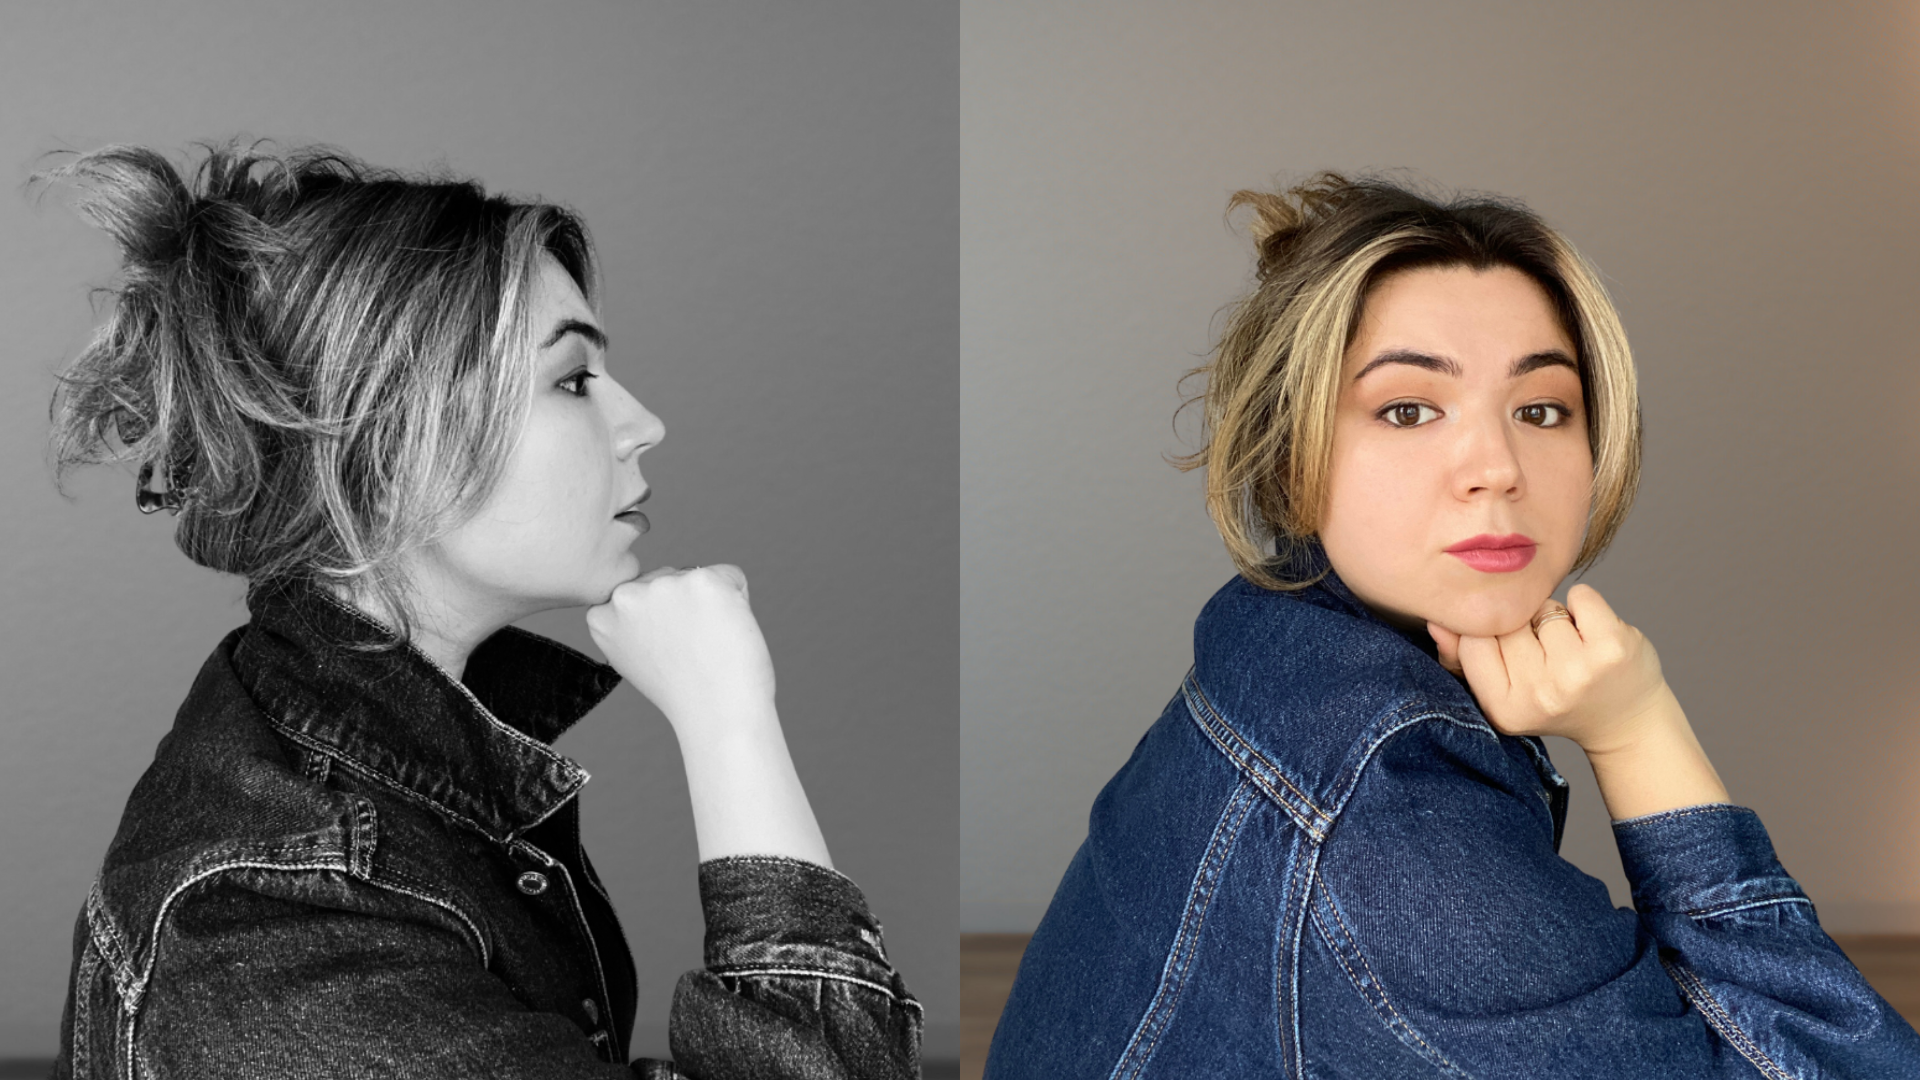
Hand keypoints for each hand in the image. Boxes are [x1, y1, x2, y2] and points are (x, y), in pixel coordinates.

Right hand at [586, 564, 774, 731]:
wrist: (717, 714)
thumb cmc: (684, 690)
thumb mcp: (635, 656)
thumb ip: (633, 623)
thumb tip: (652, 595)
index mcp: (603, 616)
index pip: (640, 592)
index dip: (662, 620)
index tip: (665, 649)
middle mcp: (625, 596)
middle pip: (670, 578)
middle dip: (685, 606)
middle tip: (689, 650)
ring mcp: (663, 585)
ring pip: (699, 577)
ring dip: (711, 604)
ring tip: (707, 644)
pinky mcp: (702, 580)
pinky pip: (732, 577)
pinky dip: (739, 600)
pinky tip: (728, 632)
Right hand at [1425, 584, 1669, 756]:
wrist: (1627, 723)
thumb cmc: (1558, 700)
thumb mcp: (1503, 691)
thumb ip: (1463, 658)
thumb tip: (1438, 622)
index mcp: (1503, 708)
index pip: (1474, 640)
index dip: (1490, 630)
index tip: (1509, 642)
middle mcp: (1539, 694)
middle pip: (1509, 620)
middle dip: (1523, 624)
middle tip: (1545, 654)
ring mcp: (1578, 672)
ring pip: (1544, 607)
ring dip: (1556, 617)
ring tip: (1571, 648)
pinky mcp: (1612, 649)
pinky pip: (1581, 595)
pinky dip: (1586, 605)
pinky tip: (1593, 633)